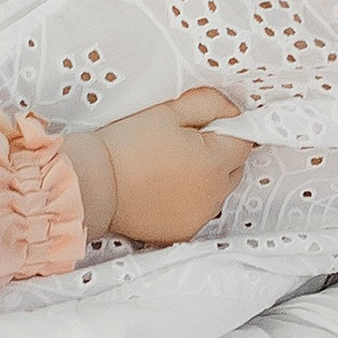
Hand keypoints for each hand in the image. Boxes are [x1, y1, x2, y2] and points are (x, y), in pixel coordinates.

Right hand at [66, 88, 250, 246]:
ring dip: (206, 179)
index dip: (227, 128)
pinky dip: (190, 201)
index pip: (244, 140)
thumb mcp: (169, 111)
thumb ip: (209, 104)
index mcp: (214, 162)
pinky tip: (164, 191)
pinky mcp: (183, 233)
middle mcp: (214, 195)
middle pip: (234, 168)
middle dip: (218, 153)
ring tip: (170, 169)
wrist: (94, 183)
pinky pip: (199, 211)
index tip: (204, 125)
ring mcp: (199, 217)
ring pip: (218, 192)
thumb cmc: (127, 145)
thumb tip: (233, 109)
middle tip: (183, 145)